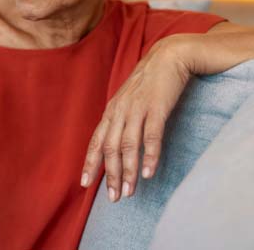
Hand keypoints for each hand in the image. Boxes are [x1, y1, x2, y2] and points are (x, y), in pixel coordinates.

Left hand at [80, 34, 193, 201]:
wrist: (169, 57)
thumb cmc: (149, 82)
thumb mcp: (129, 100)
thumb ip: (122, 120)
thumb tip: (117, 145)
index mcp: (112, 111)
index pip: (96, 141)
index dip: (90, 163)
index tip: (85, 184)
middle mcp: (120, 111)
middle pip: (110, 148)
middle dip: (111, 175)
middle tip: (114, 198)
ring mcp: (138, 109)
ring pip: (128, 145)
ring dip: (128, 171)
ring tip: (129, 192)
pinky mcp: (157, 107)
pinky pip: (151, 135)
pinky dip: (149, 156)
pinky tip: (149, 173)